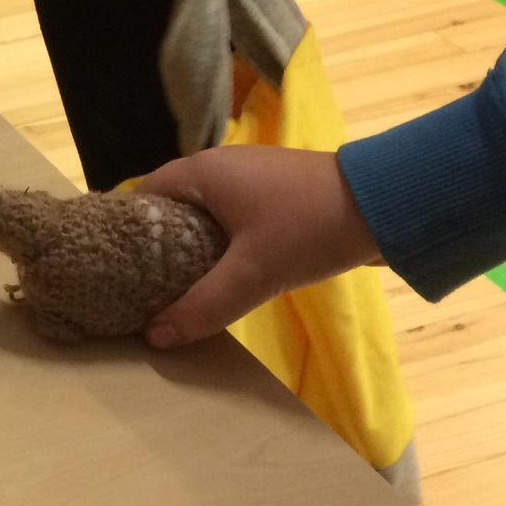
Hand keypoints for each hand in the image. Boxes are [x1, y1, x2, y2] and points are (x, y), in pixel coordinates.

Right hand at [136, 146, 380, 347]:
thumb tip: (153, 338)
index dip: (124, 234)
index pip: (140, 198)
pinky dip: (221, 246)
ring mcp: (250, 179)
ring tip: (179, 291)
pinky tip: (225, 277)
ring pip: (202, 217)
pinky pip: (231, 220)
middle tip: (144, 291)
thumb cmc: (308, 227)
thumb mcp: (253, 273)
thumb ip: (202, 306)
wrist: (390, 204)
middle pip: (169, 209)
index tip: (115, 273)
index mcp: (201, 172)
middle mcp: (219, 167)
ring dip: (191, 250)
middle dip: (156, 249)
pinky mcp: (276, 195)